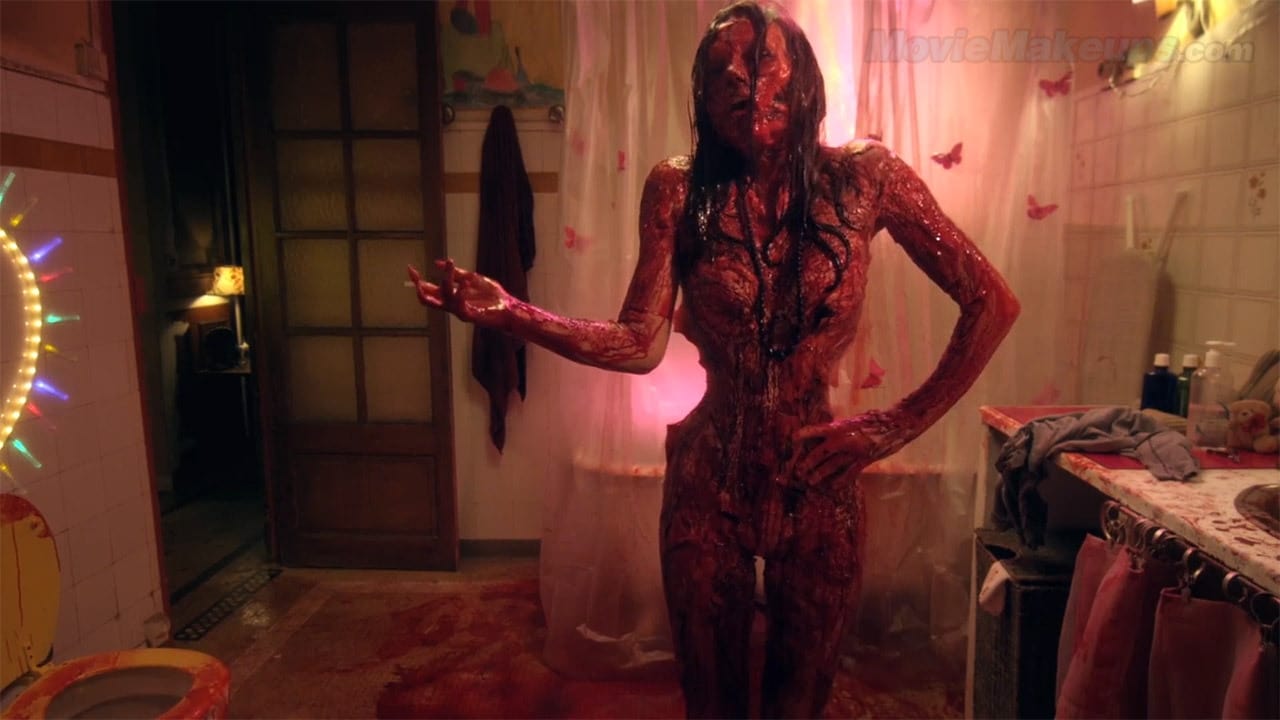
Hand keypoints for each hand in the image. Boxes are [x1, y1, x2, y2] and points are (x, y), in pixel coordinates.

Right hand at [407, 259, 513, 330]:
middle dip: (420, 288)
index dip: (417, 280)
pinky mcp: (469, 316)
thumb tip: (437, 263)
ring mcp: (458, 311)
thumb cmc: (492, 295)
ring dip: (445, 281)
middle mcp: (451, 304)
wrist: (508, 307)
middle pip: (427, 299)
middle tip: (417, 277)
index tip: (410, 268)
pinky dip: (459, 294)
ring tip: (451, 266)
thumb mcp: (472, 279)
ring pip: (443, 299)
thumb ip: (456, 273)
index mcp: (450, 295)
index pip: (428, 289)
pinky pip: (458, 306)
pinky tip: (463, 284)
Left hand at [792, 409, 907, 485]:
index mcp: (841, 426)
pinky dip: (841, 480)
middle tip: (799, 470)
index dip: (806, 433)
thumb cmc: (876, 420)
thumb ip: (841, 429)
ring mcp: (854, 451)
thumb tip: (827, 435)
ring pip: (833, 465)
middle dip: (809, 462)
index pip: (818, 430)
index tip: (794, 438)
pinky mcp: (865, 460)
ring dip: (821, 474)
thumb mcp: (854, 420)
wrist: (897, 423)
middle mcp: (844, 439)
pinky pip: (850, 472)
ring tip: (811, 481)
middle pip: (822, 452)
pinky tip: (834, 487)